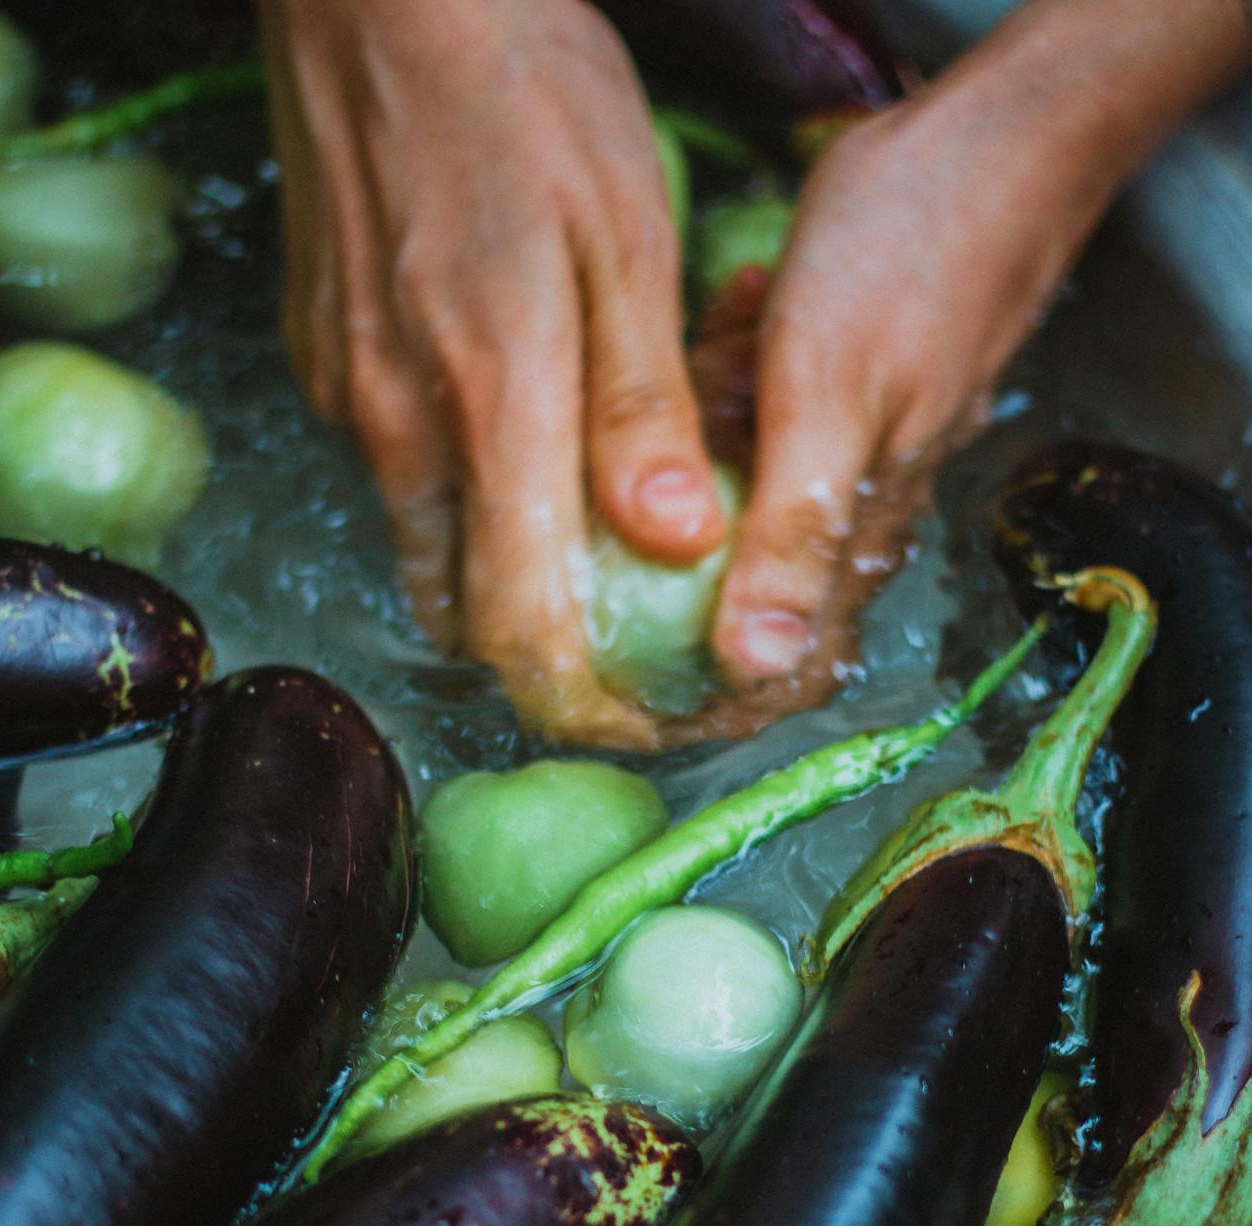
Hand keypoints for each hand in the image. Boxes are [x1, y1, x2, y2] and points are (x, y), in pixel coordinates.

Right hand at [258, 0, 725, 747]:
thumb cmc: (526, 89)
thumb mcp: (626, 236)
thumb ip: (643, 407)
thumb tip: (675, 545)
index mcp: (493, 401)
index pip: (520, 624)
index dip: (578, 705)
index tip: (636, 730)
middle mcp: (399, 423)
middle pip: (463, 612)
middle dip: (543, 663)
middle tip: (622, 664)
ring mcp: (348, 395)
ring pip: (423, 547)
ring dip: (494, 581)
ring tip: (576, 563)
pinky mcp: (323, 359)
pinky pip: (394, 472)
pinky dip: (455, 496)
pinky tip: (509, 448)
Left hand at [691, 0, 1251, 741]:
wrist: (997, 141)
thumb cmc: (913, 264)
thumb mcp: (829, 403)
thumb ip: (794, 535)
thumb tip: (752, 669)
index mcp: (854, 540)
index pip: (778, 670)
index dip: (703, 700)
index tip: (612, 688)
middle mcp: (850, 514)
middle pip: (739, 586)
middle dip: (673, 550)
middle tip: (632, 481)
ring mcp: (843, 450)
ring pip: (736, 491)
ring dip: (702, 438)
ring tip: (710, 356)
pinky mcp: (833, 391)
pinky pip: (753, 415)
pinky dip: (729, 373)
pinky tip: (739, 311)